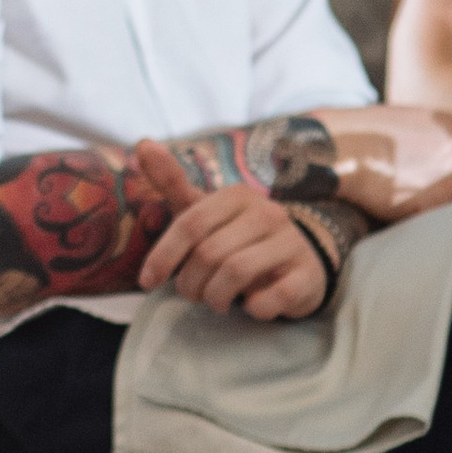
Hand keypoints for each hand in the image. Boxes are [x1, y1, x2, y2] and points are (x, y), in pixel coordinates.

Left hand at [132, 139, 328, 321]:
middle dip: (190, 283)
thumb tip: (143, 143)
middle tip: (191, 293)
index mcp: (237, 195)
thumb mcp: (204, 210)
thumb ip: (173, 182)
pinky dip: (253, 308)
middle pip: (209, 252)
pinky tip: (251, 305)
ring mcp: (291, 243)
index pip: (190, 224)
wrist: (298, 262)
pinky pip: (271, 298)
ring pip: (236, 272)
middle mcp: (267, 213)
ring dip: (215, 297)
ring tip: (215, 301)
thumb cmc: (238, 237)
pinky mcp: (308, 275)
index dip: (163, 255)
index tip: (147, 282)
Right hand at [308, 102, 451, 224]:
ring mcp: (450, 180)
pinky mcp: (433, 206)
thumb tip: (451, 158)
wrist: (334, 148)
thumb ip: (438, 138)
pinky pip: (442, 223)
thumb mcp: (409, 122)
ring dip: (446, 208)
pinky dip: (425, 221)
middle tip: (433, 194)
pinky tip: (399, 210)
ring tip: (413, 203)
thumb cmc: (361, 134)